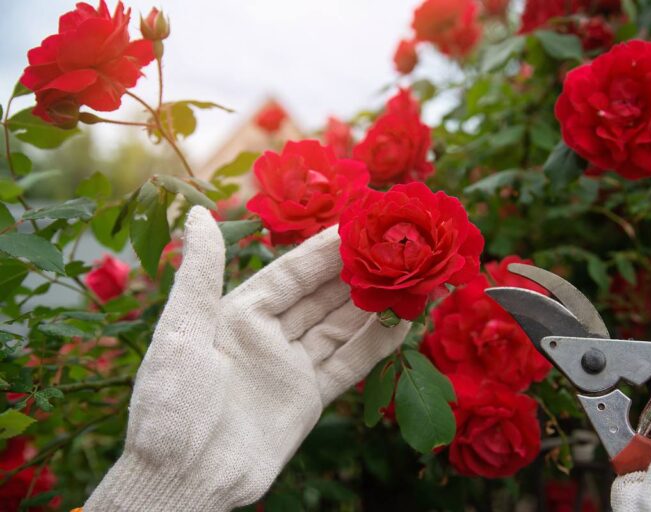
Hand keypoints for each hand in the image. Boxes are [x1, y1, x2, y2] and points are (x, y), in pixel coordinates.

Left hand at [85, 206, 409, 511]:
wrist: (184, 478)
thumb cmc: (170, 403)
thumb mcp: (181, 330)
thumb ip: (202, 272)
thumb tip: (199, 212)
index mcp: (238, 313)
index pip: (291, 273)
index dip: (325, 250)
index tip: (360, 225)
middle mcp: (269, 335)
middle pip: (322, 296)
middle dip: (357, 272)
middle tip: (396, 246)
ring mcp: (292, 366)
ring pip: (341, 326)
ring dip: (375, 304)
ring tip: (410, 277)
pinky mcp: (310, 398)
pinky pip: (349, 363)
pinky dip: (377, 343)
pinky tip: (402, 321)